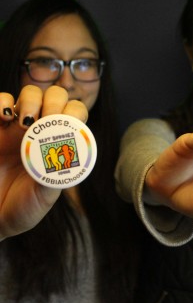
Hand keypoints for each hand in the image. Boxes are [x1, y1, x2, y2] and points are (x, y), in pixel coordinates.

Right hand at [0, 85, 87, 239]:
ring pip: (30, 93)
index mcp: (58, 145)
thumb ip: (55, 178)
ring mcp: (15, 127)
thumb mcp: (43, 197)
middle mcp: (40, 132)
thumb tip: (69, 161)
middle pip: (55, 96)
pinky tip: (4, 117)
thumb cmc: (20, 208)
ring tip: (24, 123)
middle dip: (55, 101)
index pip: (75, 115)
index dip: (75, 113)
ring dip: (32, 100)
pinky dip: (3, 101)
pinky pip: (0, 101)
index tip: (66, 125)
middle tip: (47, 119)